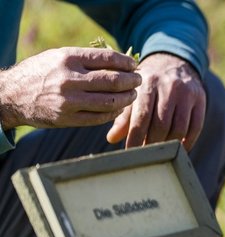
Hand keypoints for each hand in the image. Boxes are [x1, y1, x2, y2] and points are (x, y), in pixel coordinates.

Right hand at [0, 48, 140, 127]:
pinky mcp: (67, 119)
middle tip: (138, 80)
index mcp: (68, 59)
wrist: (12, 96)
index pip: (107, 59)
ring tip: (132, 94)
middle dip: (132, 81)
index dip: (126, 62)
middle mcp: (69, 79)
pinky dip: (113, 112)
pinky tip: (118, 108)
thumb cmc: (41, 72)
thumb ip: (86, 59)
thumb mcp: (59, 56)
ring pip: (110, 101)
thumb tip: (122, 63)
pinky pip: (100, 117)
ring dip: (127, 98)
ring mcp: (69, 101)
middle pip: (114, 80)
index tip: (134, 65)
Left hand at [106, 53, 205, 149]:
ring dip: (169, 144)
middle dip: (152, 143)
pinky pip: (196, 127)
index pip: (141, 117)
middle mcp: (168, 87)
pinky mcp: (200, 99)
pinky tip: (179, 148)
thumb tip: (112, 138)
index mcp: (147, 84)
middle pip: (161, 125)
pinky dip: (188, 141)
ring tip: (161, 151)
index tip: (131, 152)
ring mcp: (186, 93)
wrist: (174, 62)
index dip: (136, 138)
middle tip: (146, 154)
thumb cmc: (149, 83)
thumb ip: (124, 115)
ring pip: (179, 127)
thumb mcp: (135, 93)